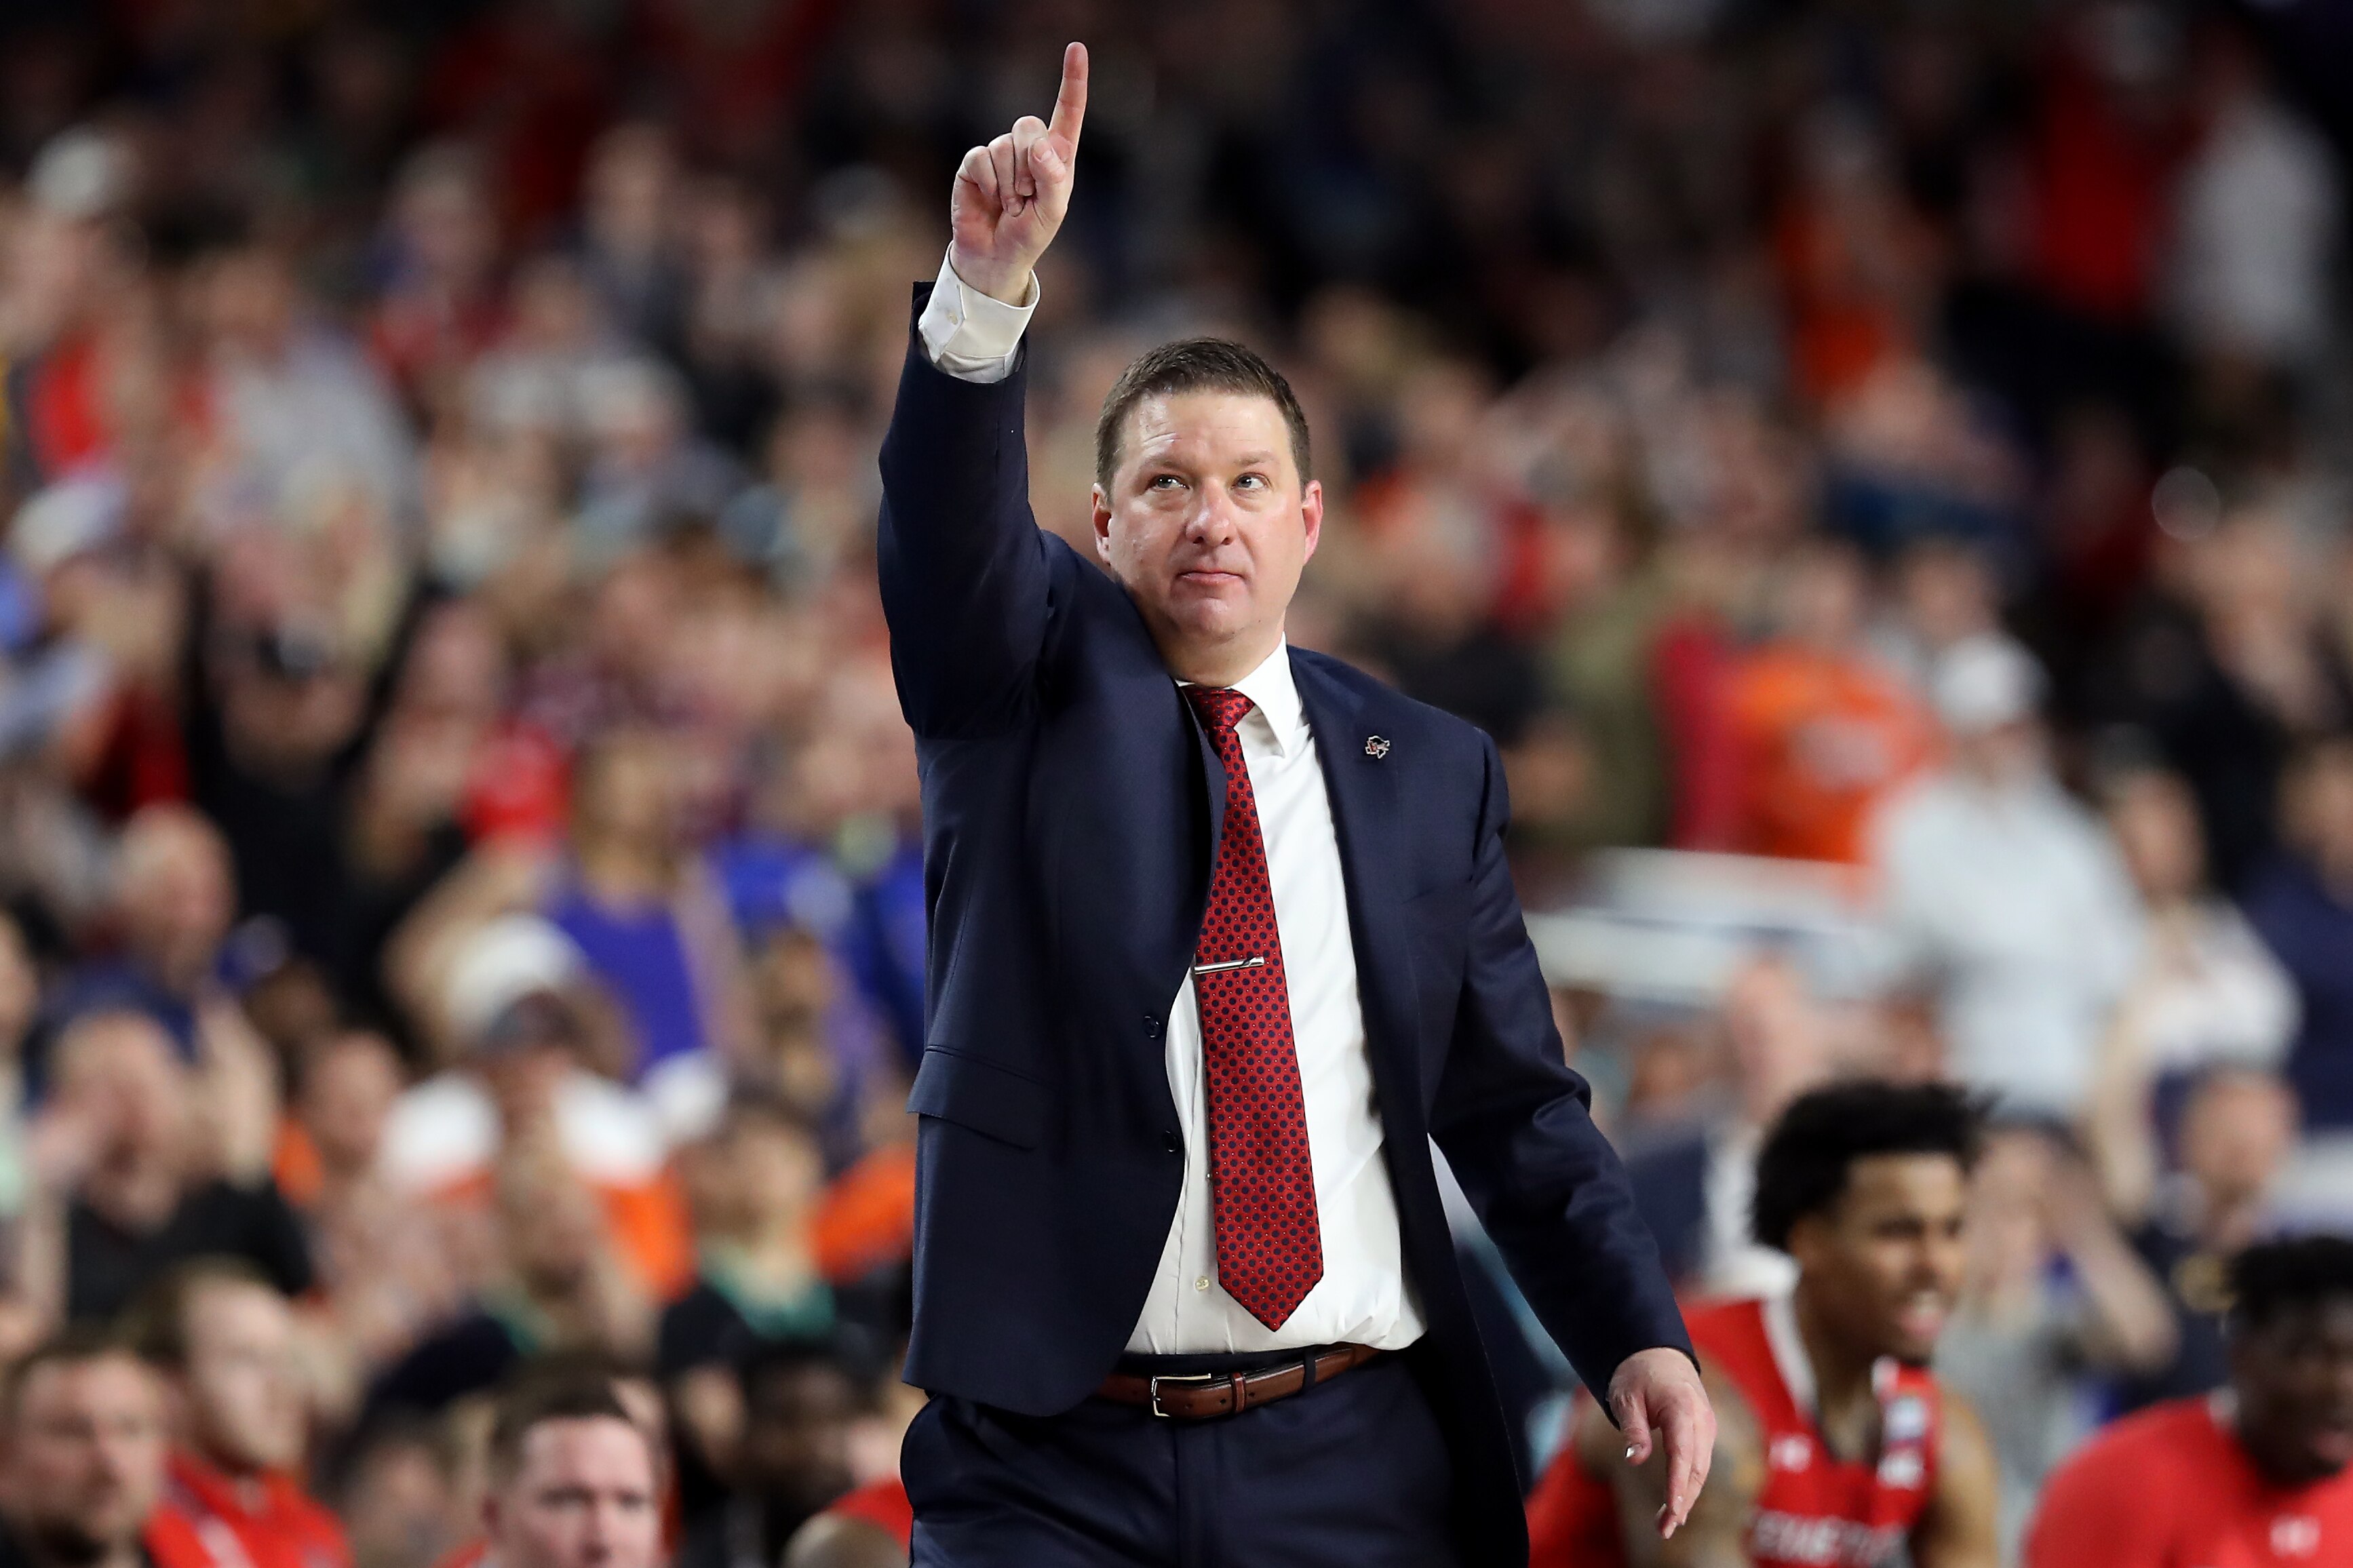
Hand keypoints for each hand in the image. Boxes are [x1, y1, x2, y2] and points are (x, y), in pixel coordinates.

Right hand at [949, 41, 1087, 304]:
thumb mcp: (1052, 213)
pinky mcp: (974, 164)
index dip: (1072, 81)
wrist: (994, 256)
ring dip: (1009, 182)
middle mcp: (1028, 149)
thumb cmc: (1029, 235)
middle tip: (1027, 196)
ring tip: (1011, 205)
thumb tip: (1042, 147)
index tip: (1076, 49)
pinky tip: (990, 199)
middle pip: (1028, 124)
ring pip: (1004, 145)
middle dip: (1029, 163)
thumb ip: (1053, 179)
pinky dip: (988, 182)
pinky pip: (980, 158)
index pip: (1067, 112)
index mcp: (1057, 156)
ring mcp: (1000, 154)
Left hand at [1609, 1346, 1715, 1538]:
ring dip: (1686, 1497)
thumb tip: (1635, 1460)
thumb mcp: (1625, 1396)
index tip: (1673, 1510)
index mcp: (1681, 1407)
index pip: (1682, 1453)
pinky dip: (1689, 1485)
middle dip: (1682, 1501)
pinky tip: (1678, 1505)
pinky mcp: (1703, 1432)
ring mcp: (1706, 1426)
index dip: (1678, 1485)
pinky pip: (1699, 1463)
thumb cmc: (1637, 1373)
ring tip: (1667, 1524)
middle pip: (1696, 1468)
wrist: (1658, 1352)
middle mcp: (1700, 1419)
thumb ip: (1632, 1428)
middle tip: (1664, 1529)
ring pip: (1700, 1469)